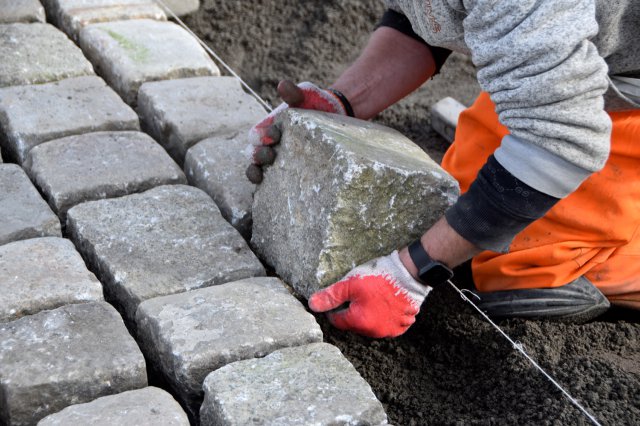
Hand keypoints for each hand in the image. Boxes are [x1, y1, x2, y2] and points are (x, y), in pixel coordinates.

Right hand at [246, 80, 348, 183]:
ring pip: (257, 170)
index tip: (276, 134)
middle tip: (271, 155)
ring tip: (262, 176)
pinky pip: (273, 183)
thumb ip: (294, 92)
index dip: (260, 137)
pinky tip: (275, 192)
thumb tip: (282, 85)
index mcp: (268, 128)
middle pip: (252, 154)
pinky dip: (267, 187)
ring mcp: (277, 160)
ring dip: (255, 173)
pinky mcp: (288, 173)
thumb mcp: (306, 95)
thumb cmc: (316, 104)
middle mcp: (268, 145)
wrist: (337, 118)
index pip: (254, 136)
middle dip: (257, 155)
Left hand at [308, 251, 430, 337]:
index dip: (334, 308)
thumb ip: (330, 296)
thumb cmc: (378, 278)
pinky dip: (383, 317)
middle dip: (352, 312)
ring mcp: (390, 330)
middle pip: (354, 324)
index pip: (337, 321)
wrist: (408, 275)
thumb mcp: (350, 283)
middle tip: (356, 295)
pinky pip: (387, 325)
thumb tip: (312, 305)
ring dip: (368, 315)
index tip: (339, 297)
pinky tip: (384, 304)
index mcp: (359, 322)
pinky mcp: (402, 326)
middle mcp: (374, 332)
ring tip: (371, 297)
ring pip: (371, 325)